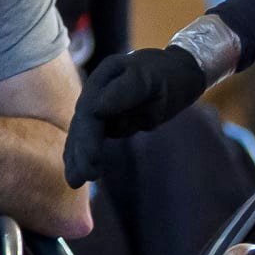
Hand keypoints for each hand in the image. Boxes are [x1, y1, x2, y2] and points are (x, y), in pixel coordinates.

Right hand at [62, 46, 207, 186]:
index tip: (90, 161)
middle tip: (81, 179)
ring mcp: (100, 106)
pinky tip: (77, 173)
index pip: (90, 113)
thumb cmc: (167, 75)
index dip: (87, 138)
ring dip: (77, 158)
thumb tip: (96, 110)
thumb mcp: (150, 80)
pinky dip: (84, 154)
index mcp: (103, 79)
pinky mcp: (108, 120)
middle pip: (83, 126)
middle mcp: (96, 92)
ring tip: (75, 182)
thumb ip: (125, 91)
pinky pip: (92, 139)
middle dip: (81, 153)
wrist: (178, 73)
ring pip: (83, 135)